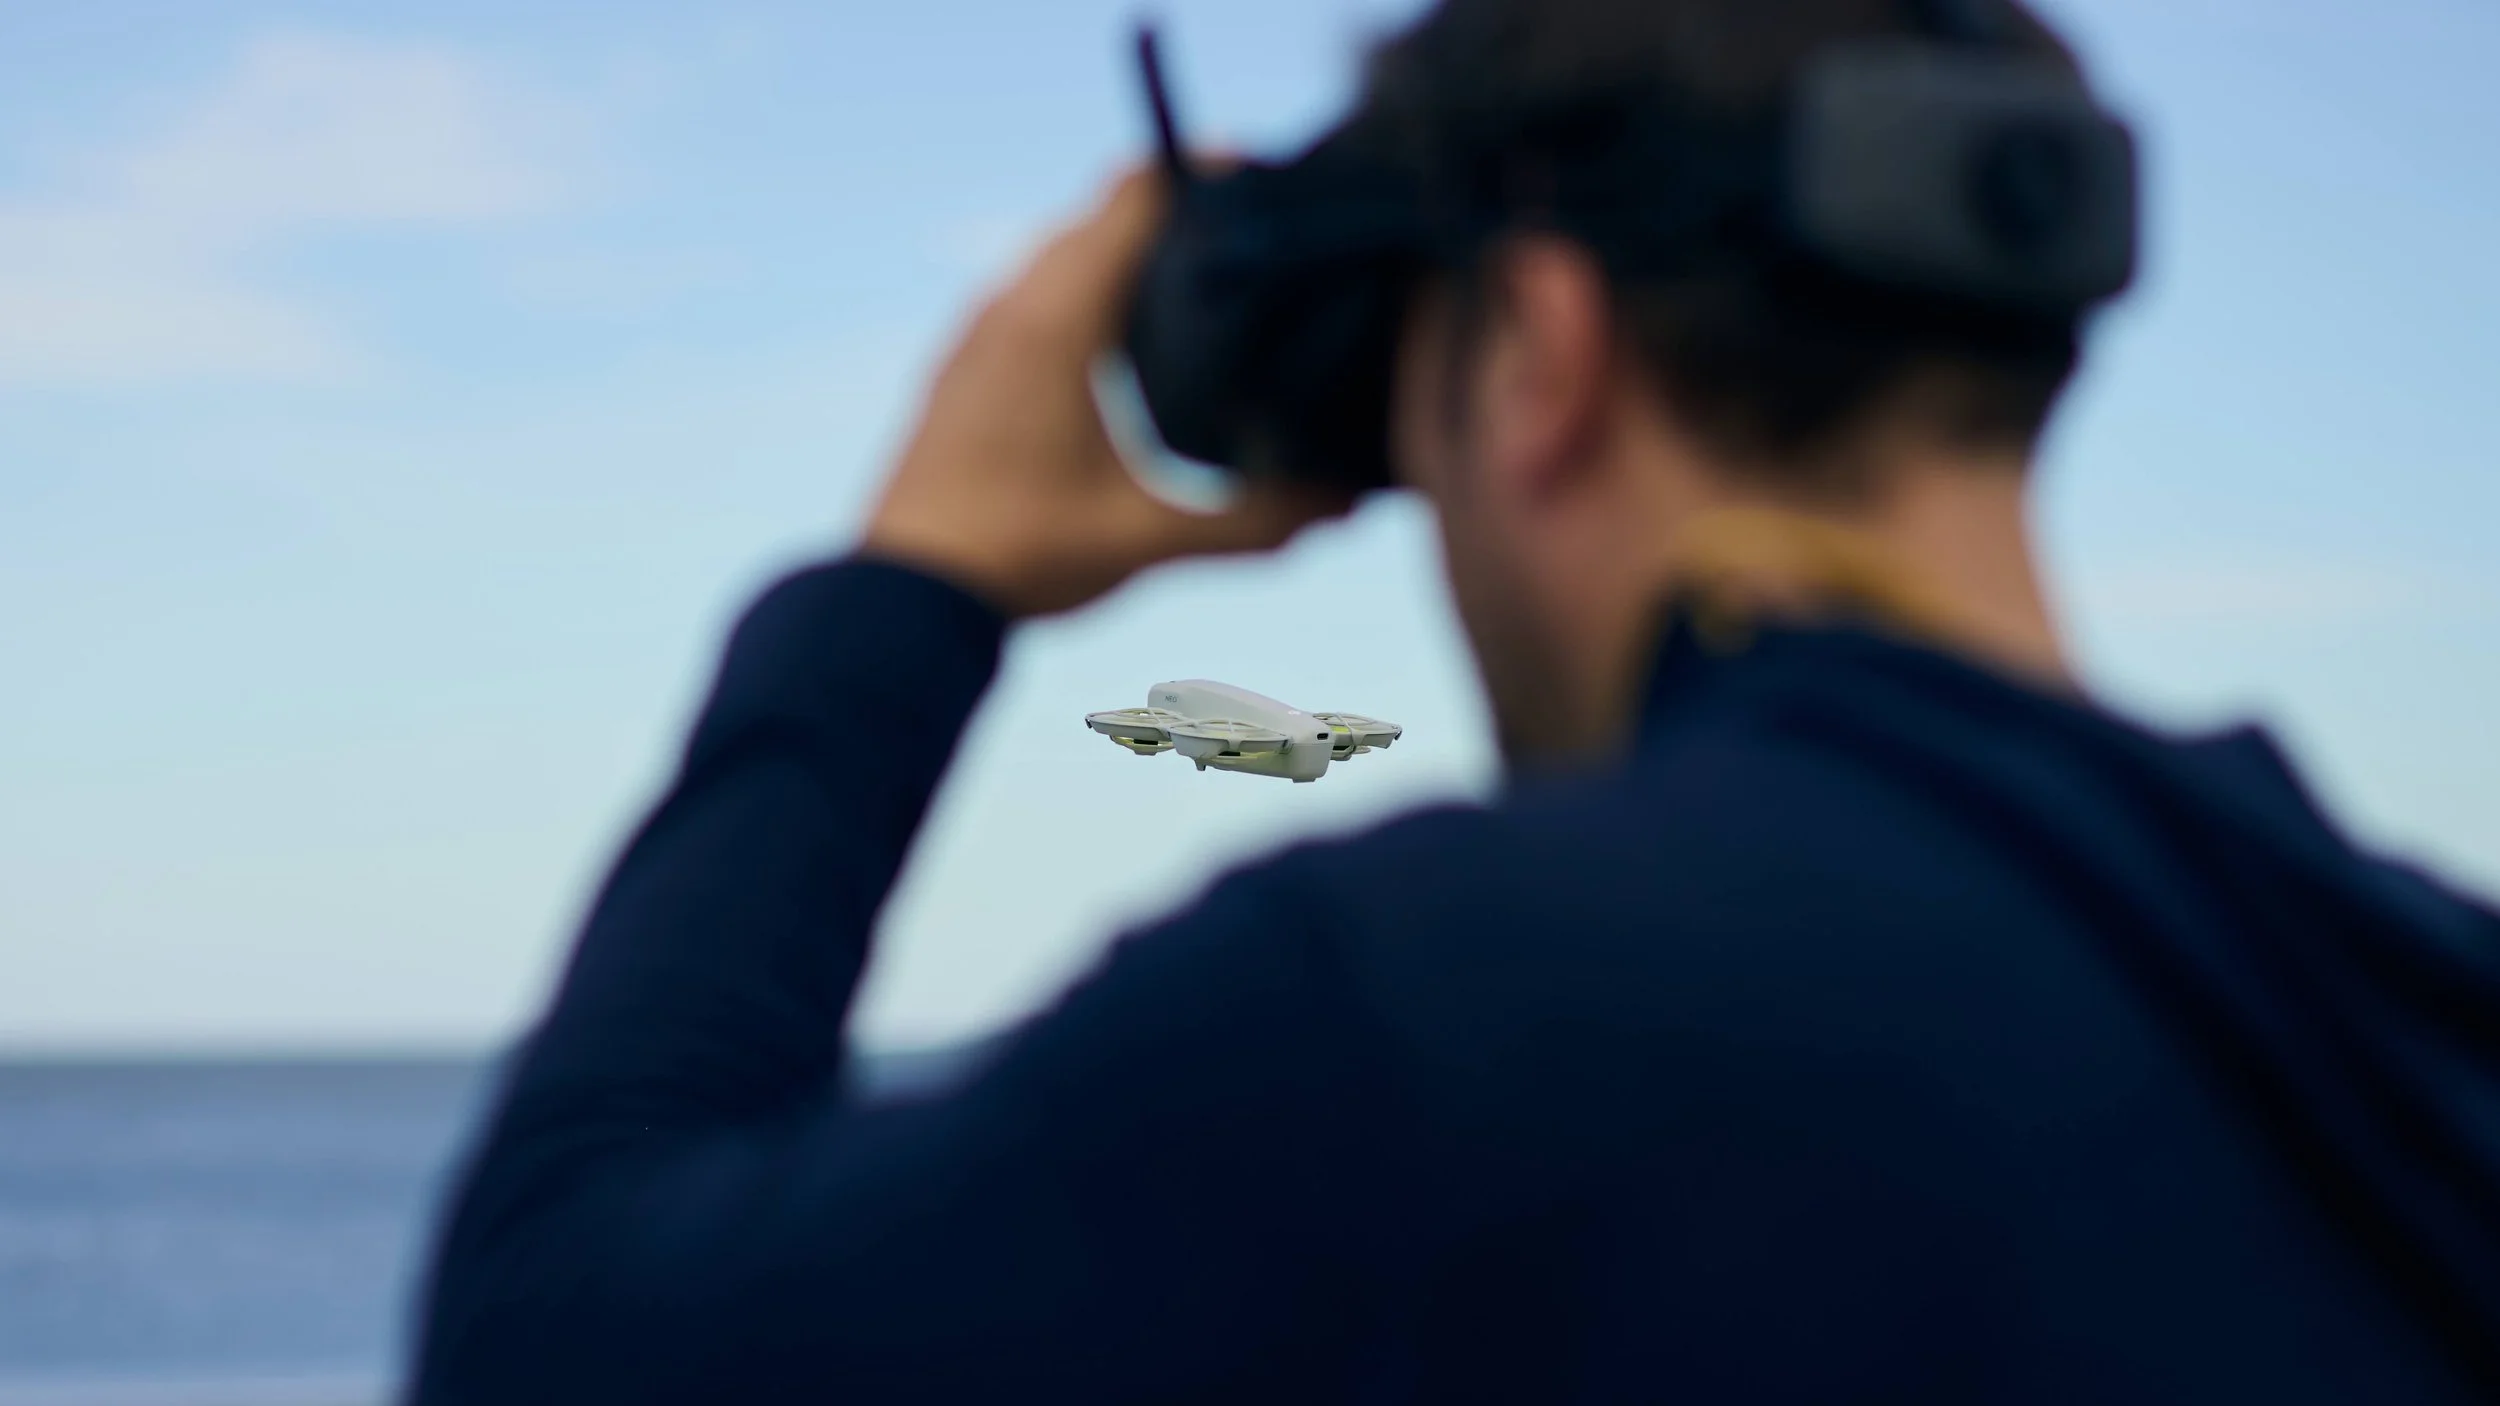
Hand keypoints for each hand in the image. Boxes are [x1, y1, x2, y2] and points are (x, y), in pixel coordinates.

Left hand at [859, 166, 1353, 618]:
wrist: (904, 595)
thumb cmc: (1022, 555)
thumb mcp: (1147, 538)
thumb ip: (1250, 522)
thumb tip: (1342, 505)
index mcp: (1058, 319)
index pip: (1134, 198)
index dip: (1202, 176)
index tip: (1265, 183)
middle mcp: (1011, 305)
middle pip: (1103, 217)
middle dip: (1176, 216)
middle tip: (1251, 241)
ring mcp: (977, 332)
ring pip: (1062, 256)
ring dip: (1126, 256)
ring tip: (1198, 288)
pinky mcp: (963, 366)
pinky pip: (1031, 296)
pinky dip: (1083, 295)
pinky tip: (1121, 349)